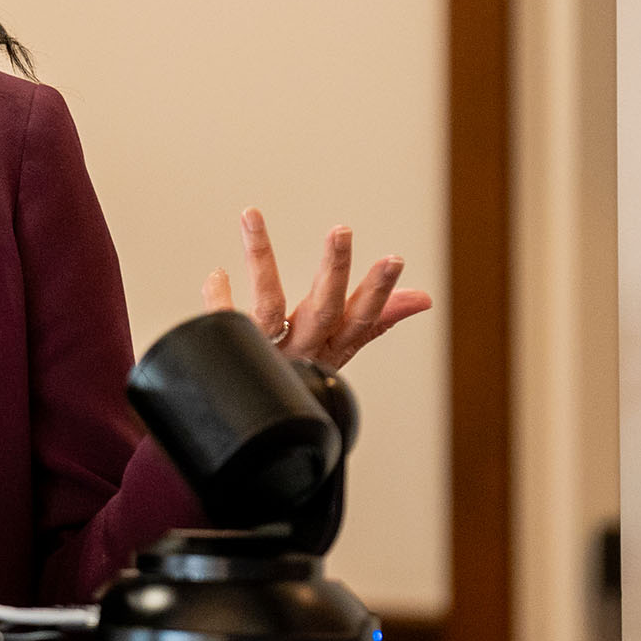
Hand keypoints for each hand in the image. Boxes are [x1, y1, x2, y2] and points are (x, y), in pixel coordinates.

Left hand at [201, 207, 431, 370]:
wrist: (251, 422)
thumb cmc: (296, 371)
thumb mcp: (340, 348)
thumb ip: (376, 320)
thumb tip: (423, 298)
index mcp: (330, 350)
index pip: (361, 321)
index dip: (380, 294)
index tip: (394, 260)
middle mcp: (302, 351)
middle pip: (322, 310)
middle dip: (335, 270)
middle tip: (341, 232)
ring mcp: (267, 353)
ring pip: (269, 306)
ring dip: (261, 260)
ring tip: (251, 219)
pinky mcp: (235, 353)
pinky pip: (224, 321)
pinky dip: (219, 296)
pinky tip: (217, 273)